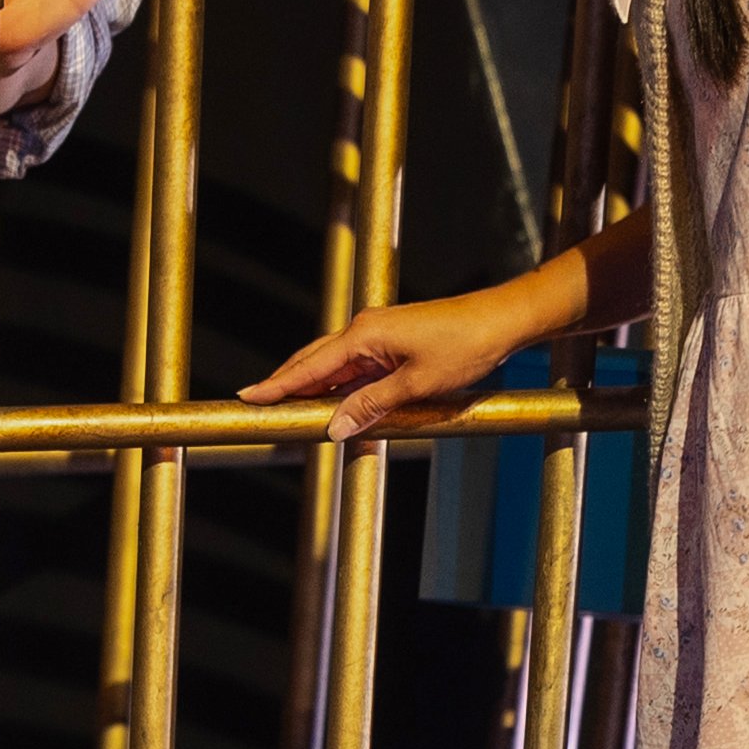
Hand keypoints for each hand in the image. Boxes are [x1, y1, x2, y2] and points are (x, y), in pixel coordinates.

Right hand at [238, 287, 536, 442]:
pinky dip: (341, 385)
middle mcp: (365, 330)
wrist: (500, 321)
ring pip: (334, 366)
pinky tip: (336, 402)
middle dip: (286, 384)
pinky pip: (357, 368)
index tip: (248, 396)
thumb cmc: (465, 345)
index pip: (309, 366)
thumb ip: (371, 406)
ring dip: (314, 387)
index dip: (277, 385)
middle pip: (313, 362)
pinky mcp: (393, 343)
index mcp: (363, 335)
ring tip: (289, 410)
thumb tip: (334, 427)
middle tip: (258, 404)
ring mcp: (379, 336)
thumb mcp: (416, 384)